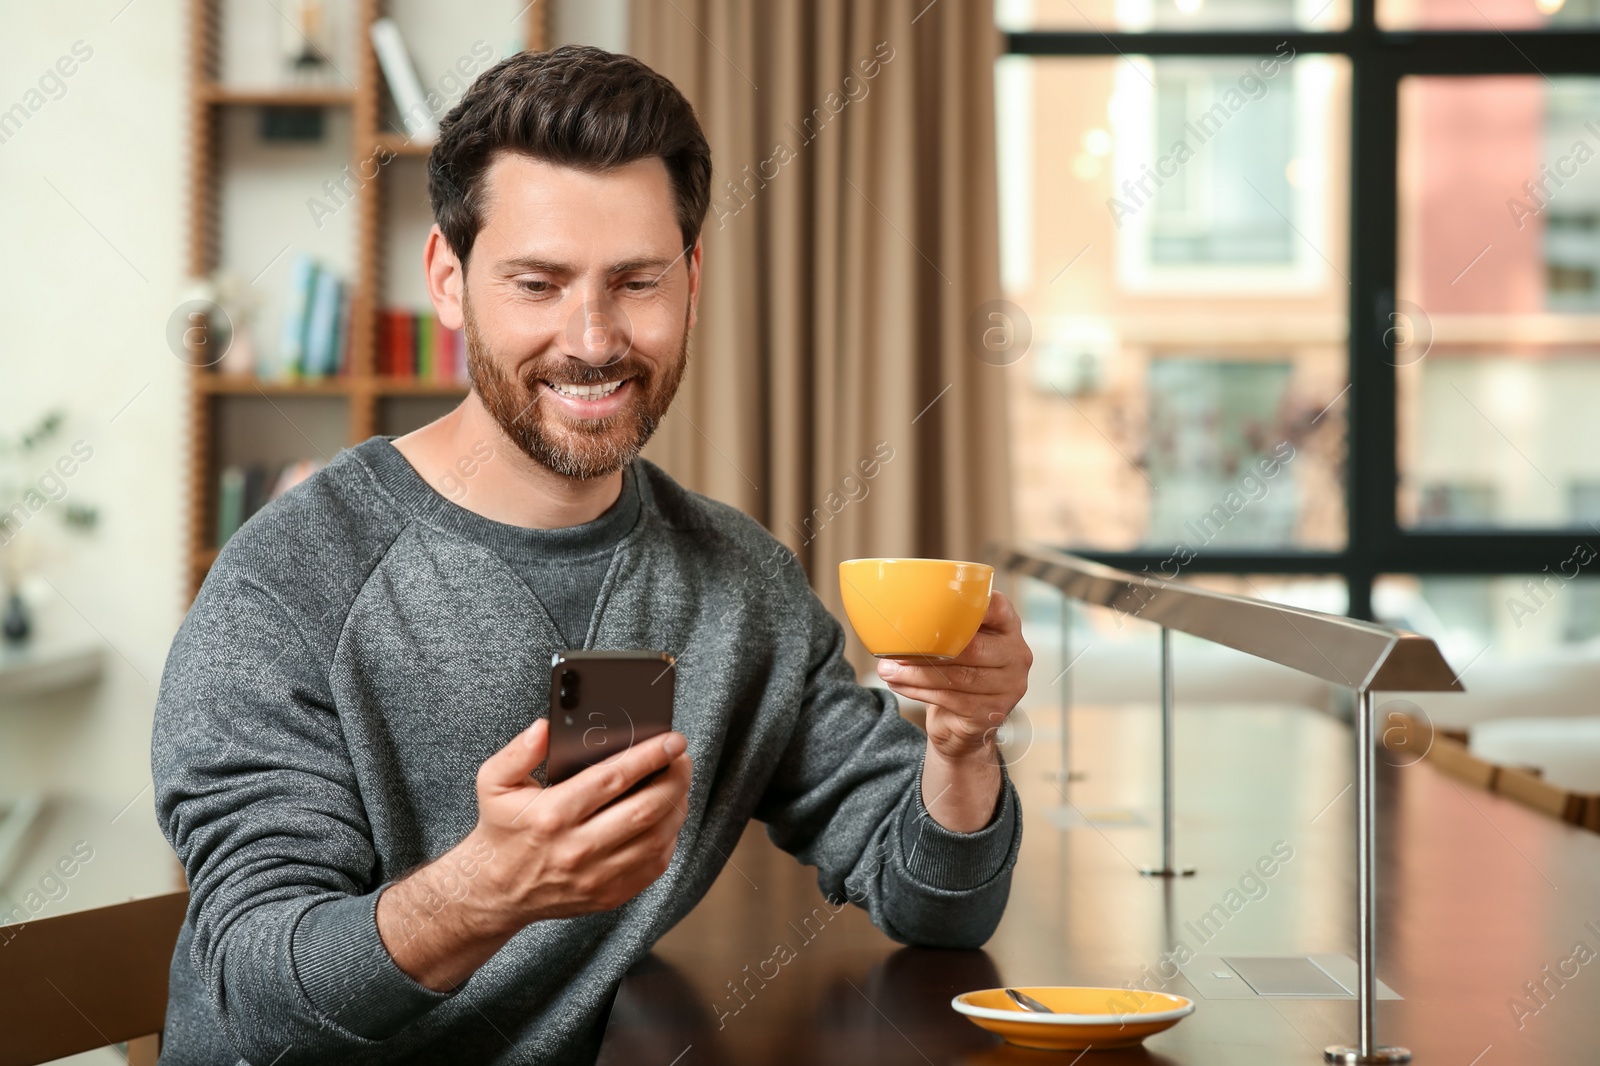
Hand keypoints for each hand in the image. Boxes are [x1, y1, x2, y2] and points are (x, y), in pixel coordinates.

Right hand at [376, 719, 691, 990]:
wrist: (495, 891)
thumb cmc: (500, 829)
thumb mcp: (493, 783)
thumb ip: (518, 752)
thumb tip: (544, 728)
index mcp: (552, 815)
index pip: (613, 779)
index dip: (649, 756)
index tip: (672, 740)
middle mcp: (577, 849)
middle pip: (645, 809)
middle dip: (674, 779)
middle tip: (683, 758)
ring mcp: (595, 877)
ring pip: (656, 838)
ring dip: (677, 807)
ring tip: (678, 784)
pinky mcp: (609, 896)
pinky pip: (654, 865)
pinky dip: (669, 838)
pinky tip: (668, 817)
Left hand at [876, 591, 1031, 761]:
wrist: (962, 723)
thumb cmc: (957, 670)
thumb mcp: (958, 641)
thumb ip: (945, 623)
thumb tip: (897, 610)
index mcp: (1009, 627)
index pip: (997, 608)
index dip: (969, 607)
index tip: (933, 607)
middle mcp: (1017, 655)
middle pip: (972, 649)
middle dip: (928, 649)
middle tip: (895, 649)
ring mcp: (1009, 686)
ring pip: (958, 677)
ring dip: (917, 673)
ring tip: (887, 670)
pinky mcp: (993, 712)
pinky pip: (952, 700)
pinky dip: (919, 692)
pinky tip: (899, 684)